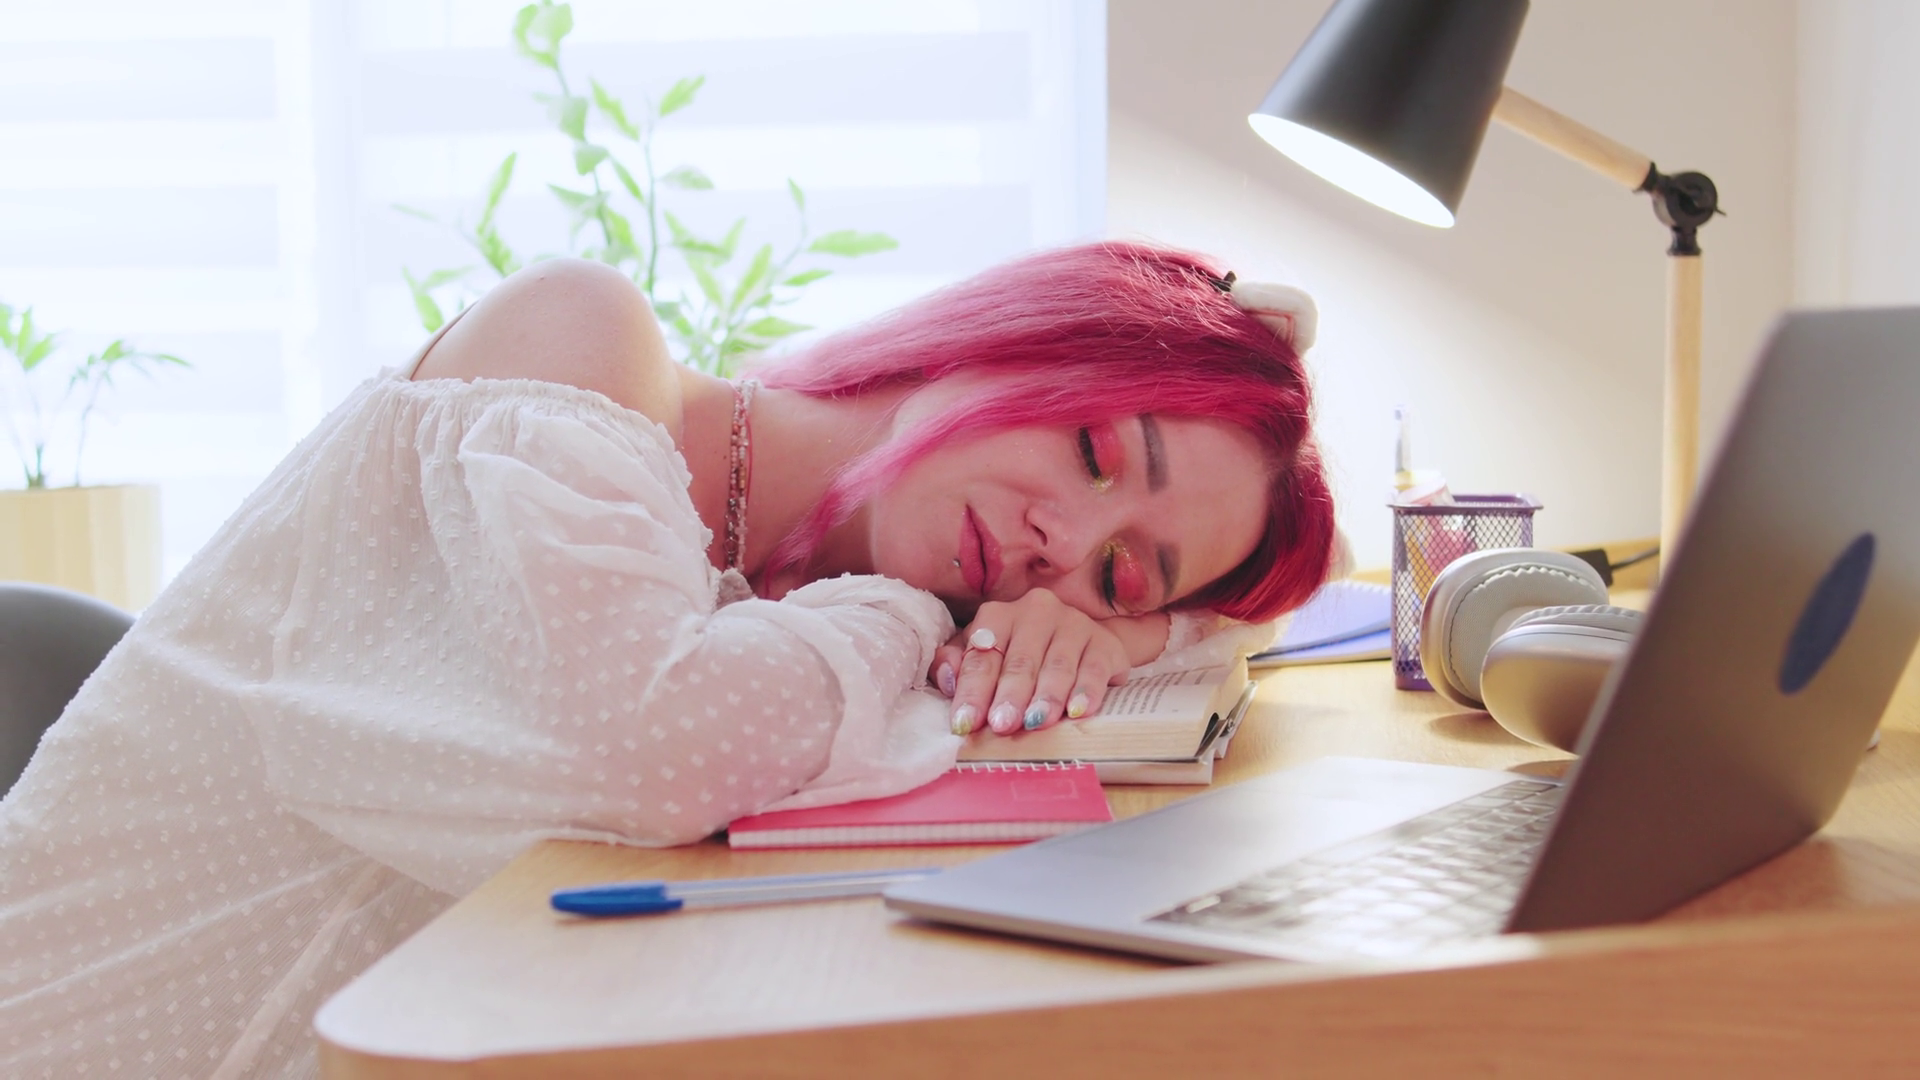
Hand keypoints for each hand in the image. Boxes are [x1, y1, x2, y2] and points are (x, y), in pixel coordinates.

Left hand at [929, 589, 1132, 736]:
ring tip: (1036, 722)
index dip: (972, 691)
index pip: (981, 656)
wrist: (1082, 644)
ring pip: (1057, 664)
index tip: (965, 723)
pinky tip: (1078, 711)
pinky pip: (1094, 668)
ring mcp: (1073, 623)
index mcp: (999, 615)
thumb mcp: (985, 655)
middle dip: (1009, 696)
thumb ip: (958, 665)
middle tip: (1002, 725)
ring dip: (1046, 696)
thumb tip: (945, 680)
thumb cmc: (1022, 654)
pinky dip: (1086, 691)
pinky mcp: (1103, 642)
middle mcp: (1037, 611)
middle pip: (1019, 661)